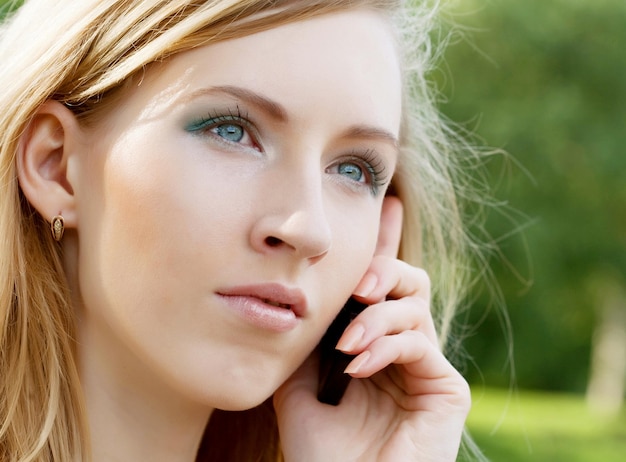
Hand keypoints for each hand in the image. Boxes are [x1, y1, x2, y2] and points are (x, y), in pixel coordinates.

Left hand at [273, 196, 470, 461]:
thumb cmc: (319, 453)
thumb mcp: (299, 386)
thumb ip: (308, 341)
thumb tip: (304, 297)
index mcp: (372, 344)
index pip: (382, 286)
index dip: (386, 243)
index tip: (385, 204)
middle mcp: (402, 349)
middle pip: (408, 281)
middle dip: (382, 270)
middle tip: (354, 285)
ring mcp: (426, 367)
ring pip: (414, 305)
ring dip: (376, 318)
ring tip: (346, 346)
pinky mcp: (446, 388)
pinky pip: (419, 341)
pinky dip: (387, 345)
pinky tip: (358, 365)